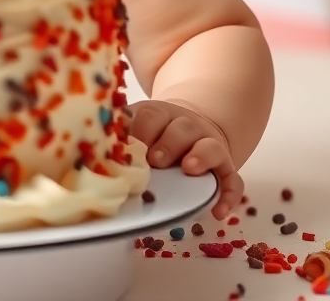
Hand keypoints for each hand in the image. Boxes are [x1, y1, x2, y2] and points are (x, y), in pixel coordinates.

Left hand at [126, 98, 242, 219]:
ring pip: (210, 146)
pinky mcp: (224, 167)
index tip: (130, 145)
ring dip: (201, 157)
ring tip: (189, 169)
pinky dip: (228, 196)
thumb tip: (96, 149)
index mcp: (160, 115)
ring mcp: (208, 145)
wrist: (189, 127)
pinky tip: (218, 213)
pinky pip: (233, 180)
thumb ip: (123, 135)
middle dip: (168, 143)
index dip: (141, 130)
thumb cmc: (154, 135)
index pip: (151, 115)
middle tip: (154, 160)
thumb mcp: (137, 127)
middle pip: (181, 128)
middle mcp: (187, 126)